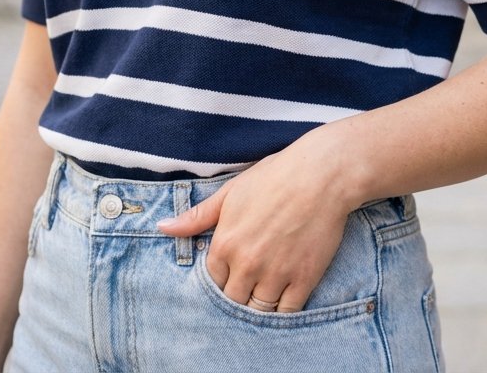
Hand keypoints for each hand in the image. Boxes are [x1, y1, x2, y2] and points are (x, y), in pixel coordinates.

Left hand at [155, 131, 360, 312]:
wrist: (322, 175)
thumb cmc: (275, 177)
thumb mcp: (230, 192)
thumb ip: (197, 216)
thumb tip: (163, 227)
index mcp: (225, 243)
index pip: (212, 281)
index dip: (221, 280)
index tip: (231, 275)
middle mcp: (246, 264)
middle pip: (232, 301)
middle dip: (237, 296)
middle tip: (247, 288)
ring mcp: (276, 274)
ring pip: (258, 310)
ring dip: (258, 306)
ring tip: (263, 295)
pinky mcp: (303, 279)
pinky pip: (286, 312)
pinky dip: (282, 311)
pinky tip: (283, 301)